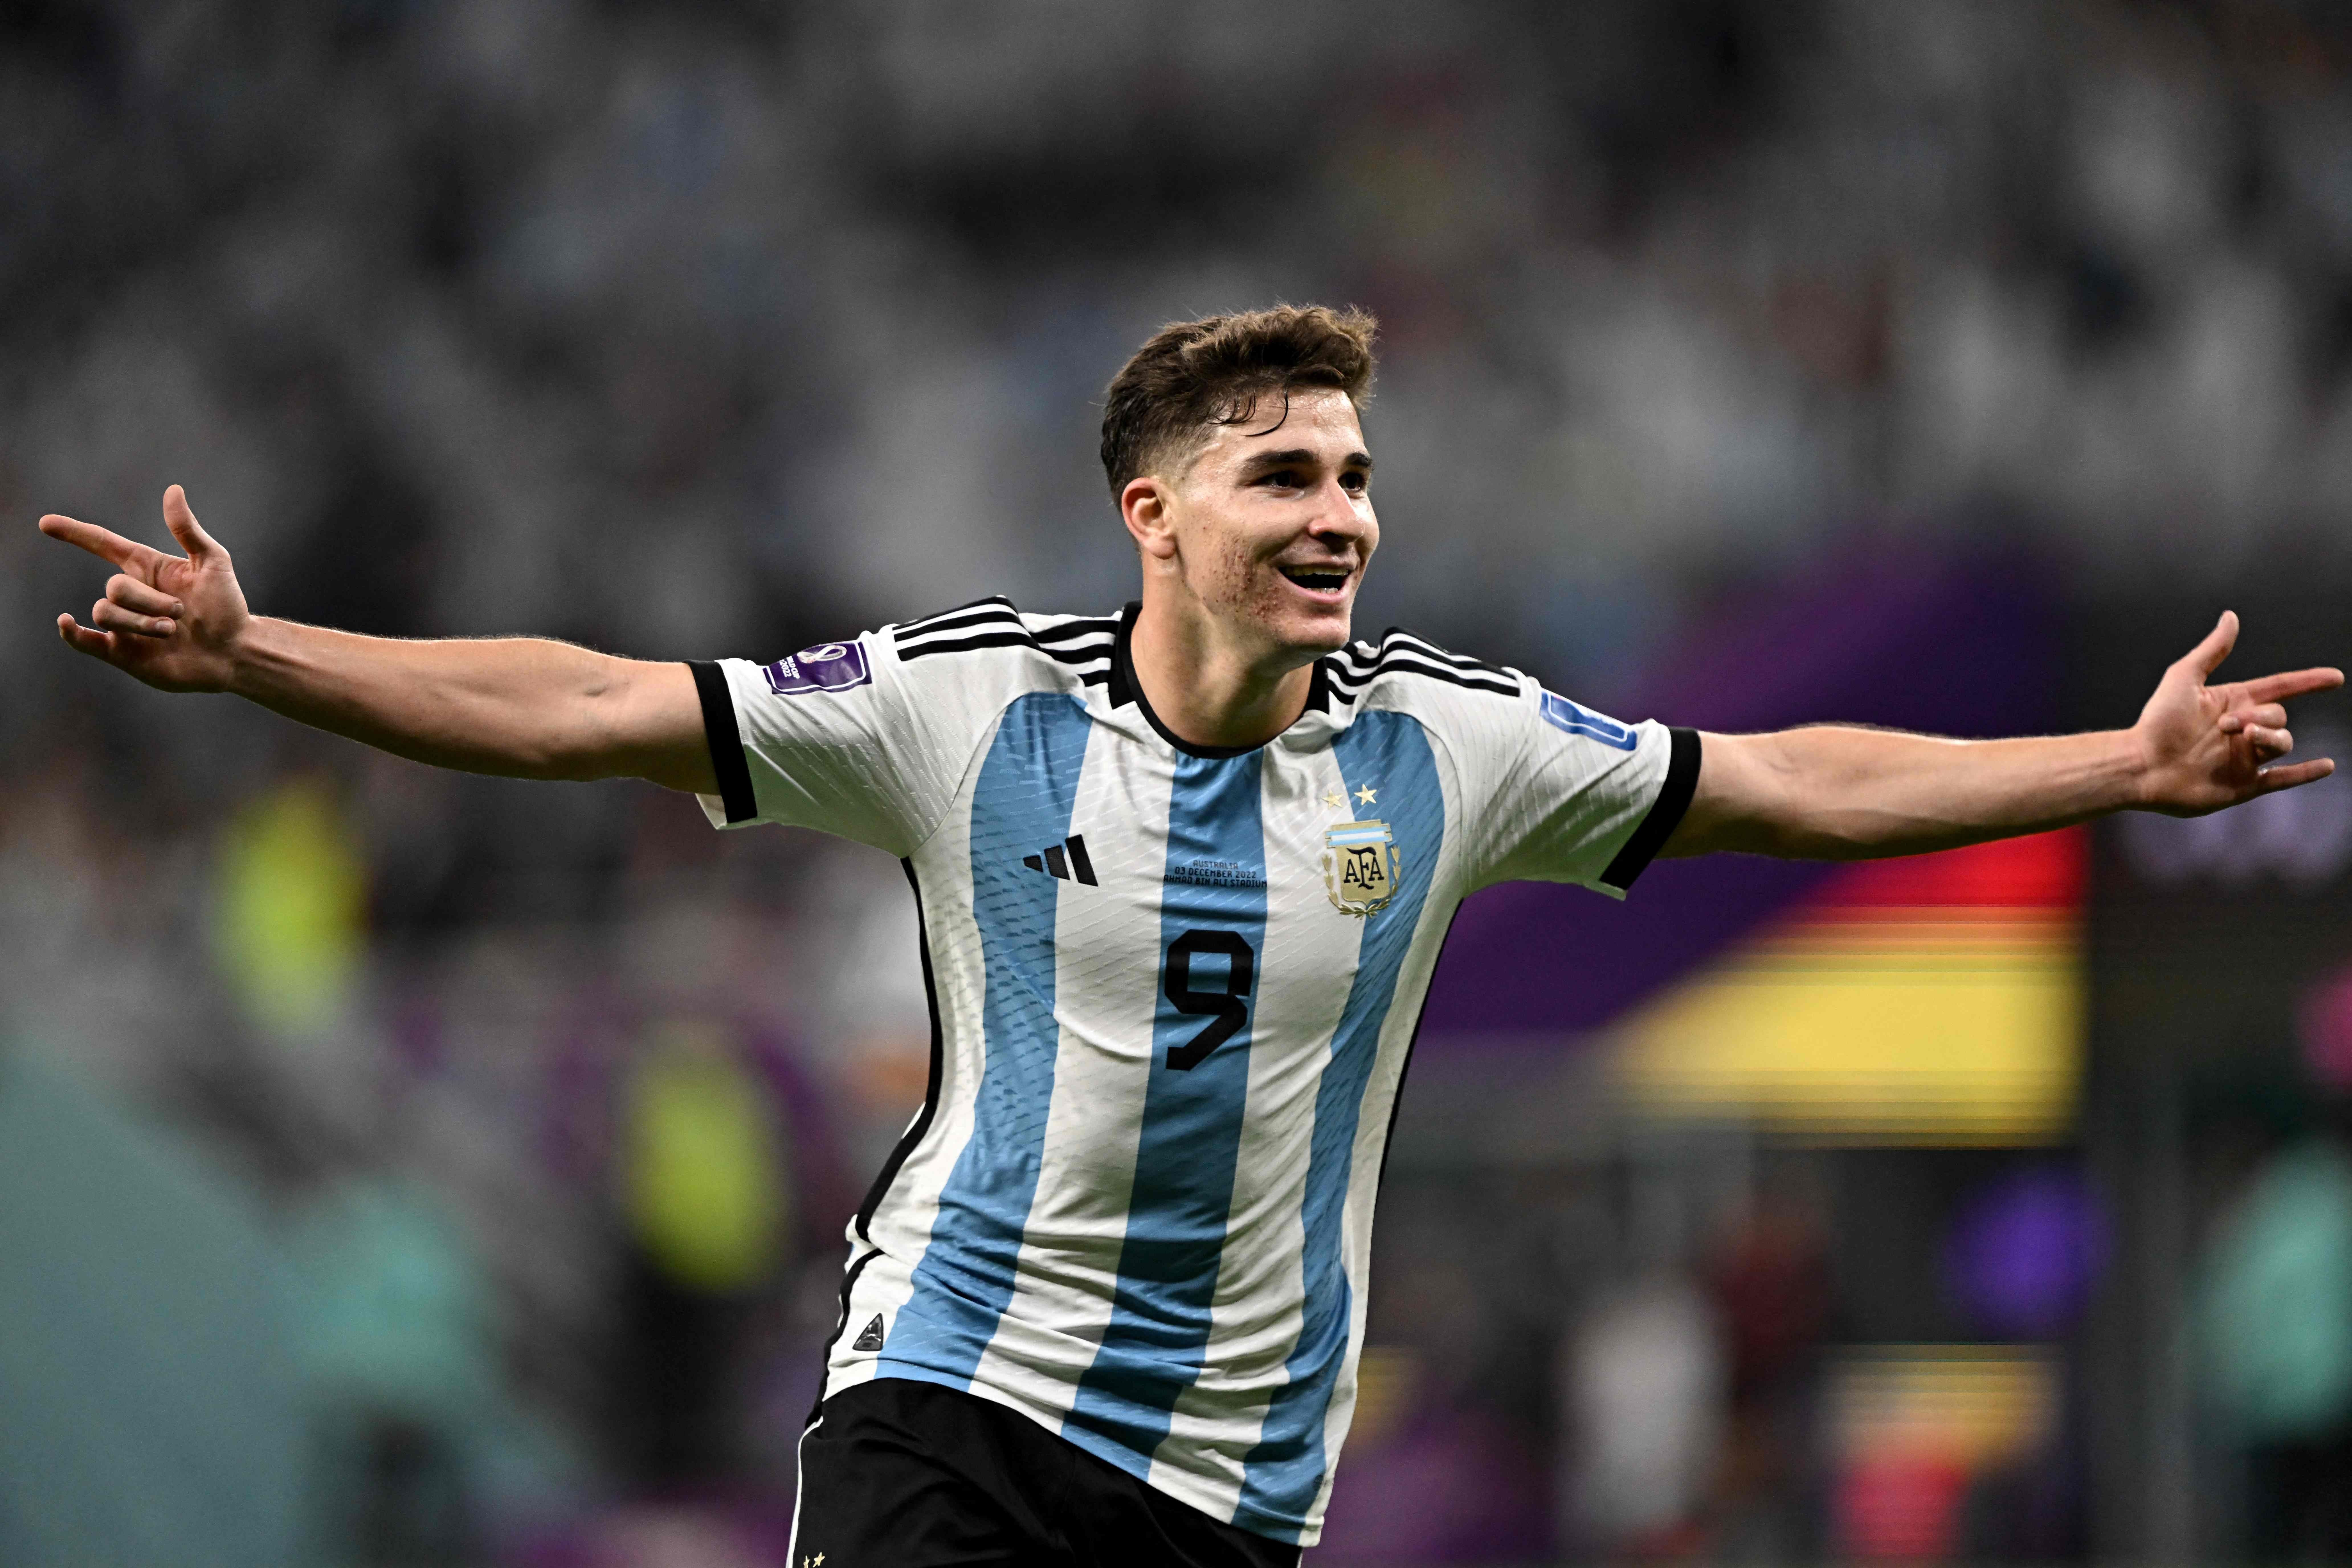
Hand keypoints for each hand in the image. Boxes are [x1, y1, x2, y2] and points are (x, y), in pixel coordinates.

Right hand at [40, 484, 250, 692]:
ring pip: (105, 613)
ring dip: (140, 622)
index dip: (75, 532)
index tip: (46, 523)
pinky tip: (67, 623)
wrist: (235, 651)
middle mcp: (131, 594)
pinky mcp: (121, 652)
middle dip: (149, 600)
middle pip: (115, 587)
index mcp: (147, 568)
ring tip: (171, 631)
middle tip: (181, 612)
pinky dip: (72, 634)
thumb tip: (173, 490)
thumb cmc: (227, 606)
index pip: (103, 543)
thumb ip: (187, 529)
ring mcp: (124, 623)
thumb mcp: (213, 562)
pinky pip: (85, 641)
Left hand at [2132, 611, 2342, 814]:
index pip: (2281, 687)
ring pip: (2283, 742)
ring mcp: (2245, 758)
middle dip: (2261, 717)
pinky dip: (2306, 773)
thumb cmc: (2156, 721)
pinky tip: (2327, 766)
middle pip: (2279, 716)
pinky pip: (2284, 778)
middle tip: (2226, 726)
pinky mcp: (2244, 784)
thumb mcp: (2184, 678)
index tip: (2335, 677)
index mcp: (2232, 702)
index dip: (2308, 682)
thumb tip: (2231, 616)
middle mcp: (2243, 729)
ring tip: (2244, 738)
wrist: (2141, 765)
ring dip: (2271, 738)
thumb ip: (2213, 650)